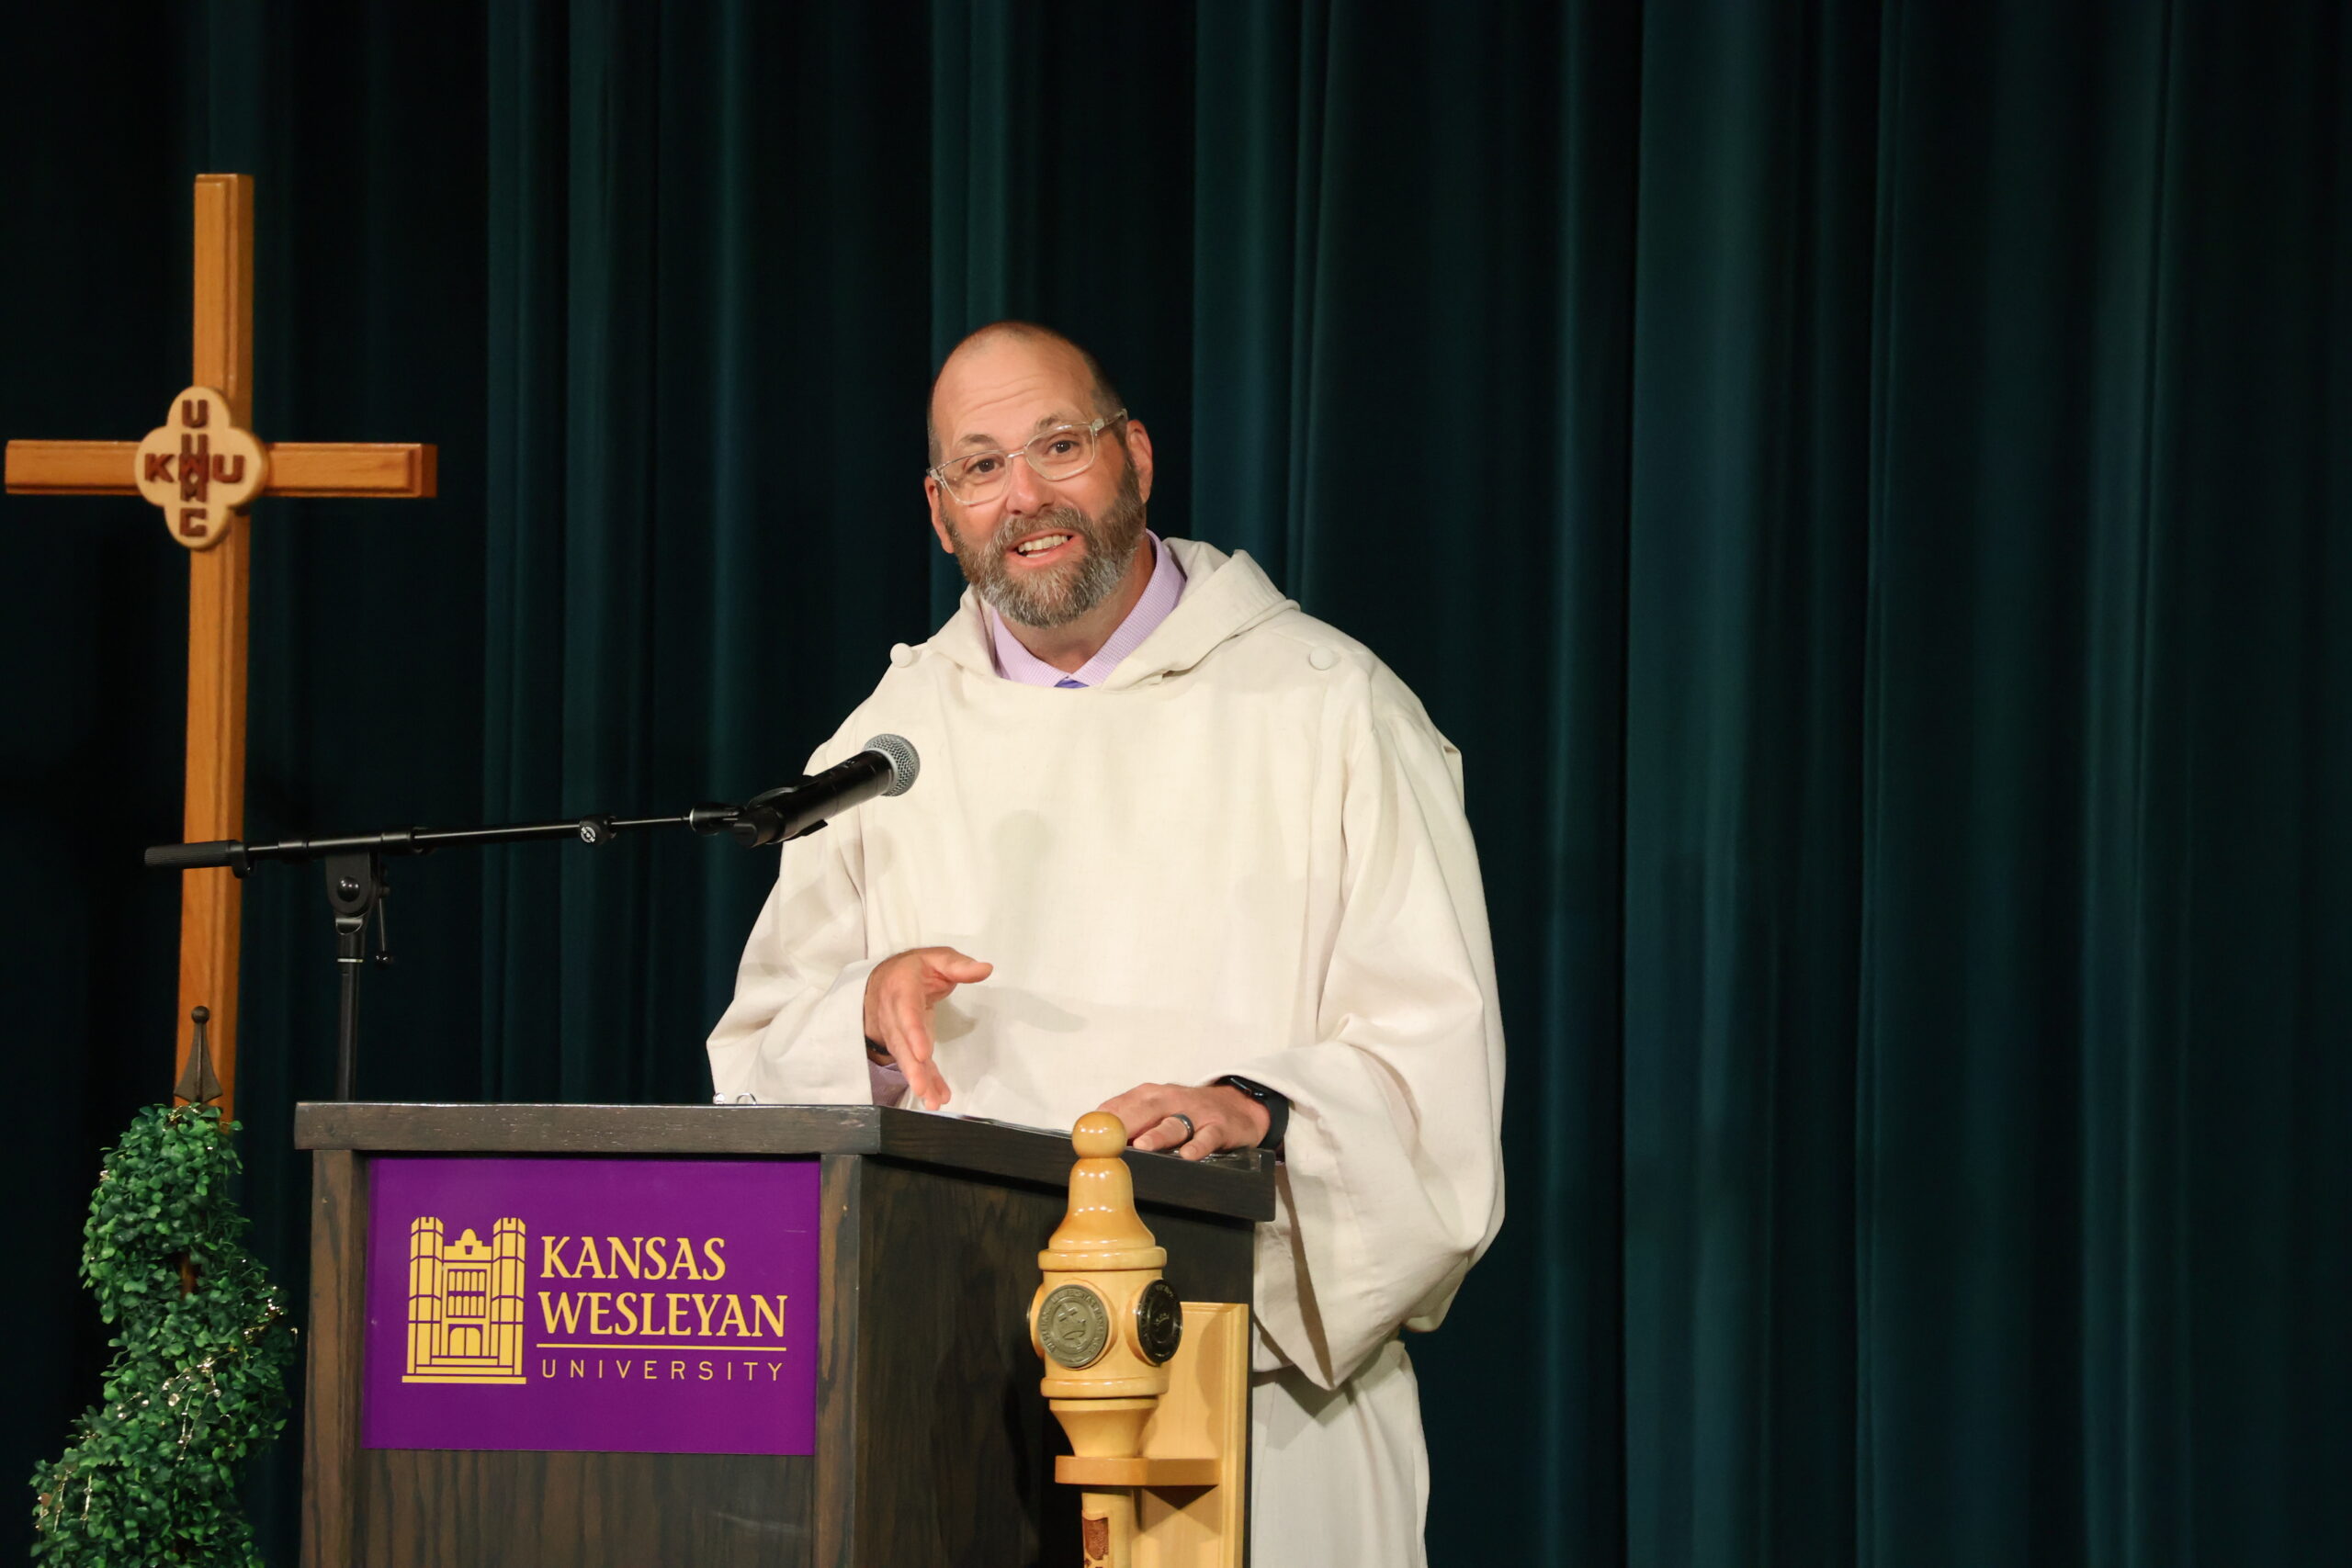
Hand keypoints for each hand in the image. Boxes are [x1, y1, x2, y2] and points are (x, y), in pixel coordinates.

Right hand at [862, 947, 991, 1109]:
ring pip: (906, 1060)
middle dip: (912, 1068)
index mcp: (902, 990)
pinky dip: (926, 1081)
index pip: (906, 1013)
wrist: (883, 980)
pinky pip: (915, 1065)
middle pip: (902, 1044)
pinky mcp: (906, 1046)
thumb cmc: (915, 969)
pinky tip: (937, 1098)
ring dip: (918, 1081)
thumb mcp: (937, 958)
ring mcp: (898, 1034)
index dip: (913, 1033)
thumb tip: (985, 969)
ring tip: (931, 1101)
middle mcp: (895, 1016)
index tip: (922, 1053)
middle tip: (922, 1088)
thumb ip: (959, 965)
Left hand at [1097, 1082, 1269, 1160]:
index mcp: (1150, 1095)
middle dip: (1125, 1124)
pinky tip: (1188, 1156)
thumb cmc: (1188, 1111)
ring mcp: (1196, 1113)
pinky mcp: (1218, 1127)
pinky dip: (1198, 1146)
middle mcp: (1171, 1100)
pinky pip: (1207, 1137)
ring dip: (1157, 1135)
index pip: (1122, 1105)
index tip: (1087, 1136)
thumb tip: (1093, 1140)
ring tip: (1142, 1147)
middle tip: (1109, 1142)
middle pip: (1145, 1110)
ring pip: (1174, 1124)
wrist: (1238, 1105)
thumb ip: (1128, 1119)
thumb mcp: (1157, 1107)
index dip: (1104, 1121)